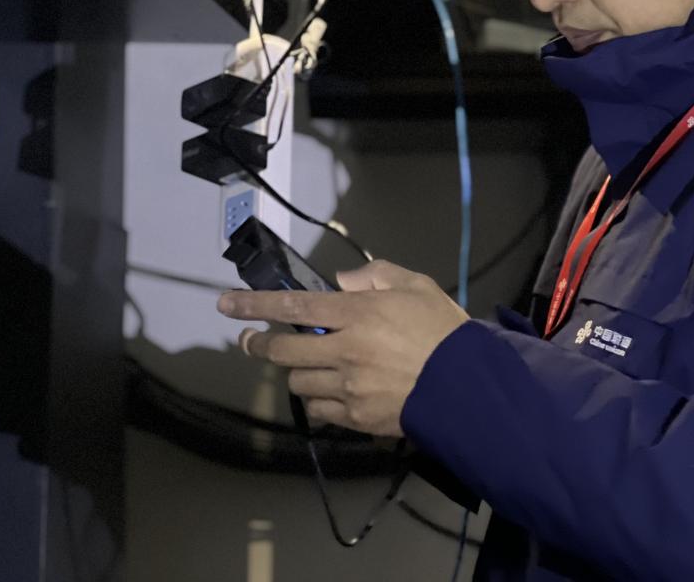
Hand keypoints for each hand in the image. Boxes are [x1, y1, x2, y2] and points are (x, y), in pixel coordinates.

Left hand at [217, 261, 468, 436]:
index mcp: (357, 315)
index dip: (254, 305)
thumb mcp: (415, 285)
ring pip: (298, 383)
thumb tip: (340, 283)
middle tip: (252, 340)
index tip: (226, 304)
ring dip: (294, 372)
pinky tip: (329, 391)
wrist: (468, 385)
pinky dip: (318, 399)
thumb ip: (374, 276)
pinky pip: (320, 410)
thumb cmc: (443, 329)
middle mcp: (344, 352)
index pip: (293, 307)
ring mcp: (348, 388)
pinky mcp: (357, 417)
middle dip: (259, 345)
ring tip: (305, 366)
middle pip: (283, 351)